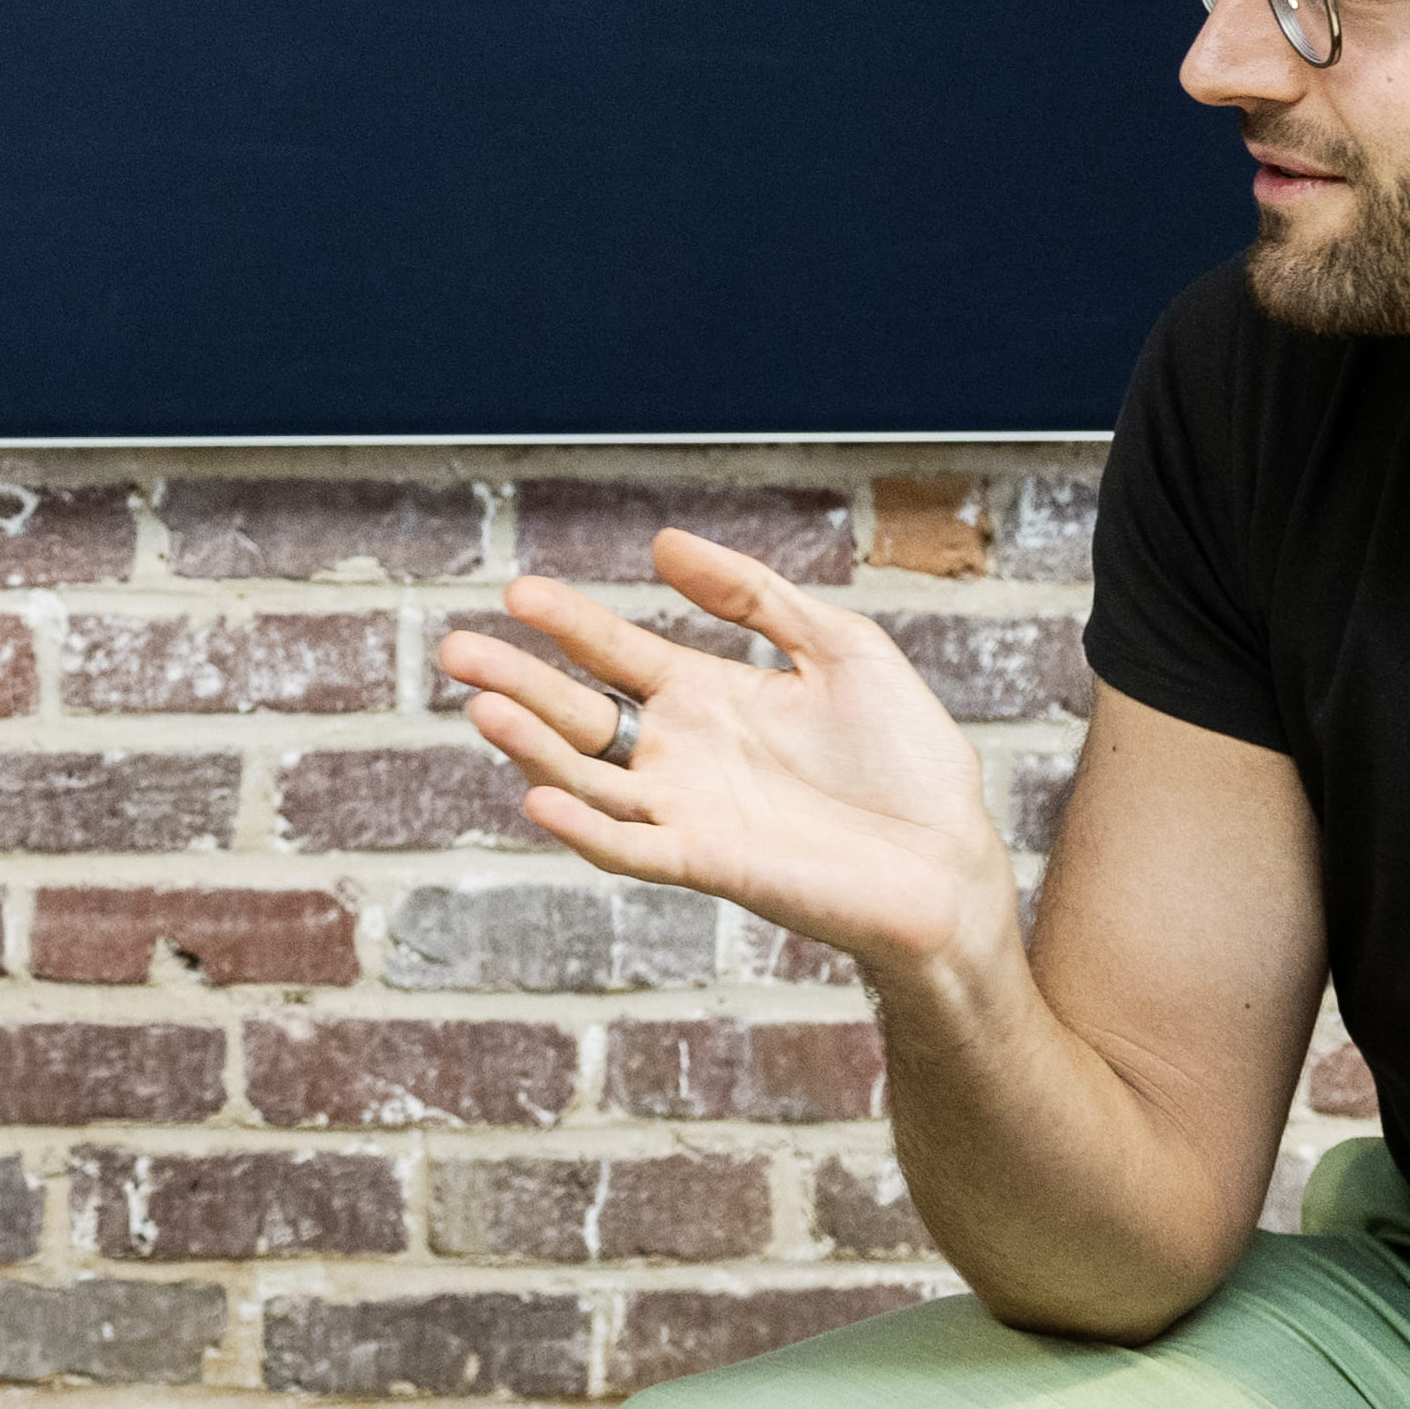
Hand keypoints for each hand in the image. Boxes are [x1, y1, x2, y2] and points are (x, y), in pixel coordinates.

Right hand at [435, 531, 1015, 981]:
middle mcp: (683, 755)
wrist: (954, 861)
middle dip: (516, 682)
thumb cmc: (908, 762)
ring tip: (481, 708)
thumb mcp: (841, 648)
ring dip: (531, 747)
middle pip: (578, 713)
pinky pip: (632, 847)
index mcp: (708, 698)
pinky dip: (585, 827)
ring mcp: (690, 812)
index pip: (615, 654)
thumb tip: (661, 544)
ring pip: (589, 777)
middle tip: (455, 650)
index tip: (517, 590)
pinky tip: (540, 797)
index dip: (568, 622)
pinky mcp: (711, 864)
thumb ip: (755, 595)